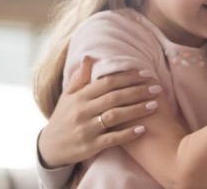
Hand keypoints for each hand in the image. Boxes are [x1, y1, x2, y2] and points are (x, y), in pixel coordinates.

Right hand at [38, 56, 161, 167]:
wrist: (49, 148)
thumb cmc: (63, 118)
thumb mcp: (67, 97)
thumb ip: (80, 78)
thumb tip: (89, 57)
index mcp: (80, 96)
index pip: (107, 82)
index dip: (128, 77)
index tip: (146, 74)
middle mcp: (82, 111)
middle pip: (114, 97)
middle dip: (138, 91)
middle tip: (157, 88)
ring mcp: (86, 129)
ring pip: (115, 116)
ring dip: (137, 110)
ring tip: (155, 105)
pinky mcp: (90, 146)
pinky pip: (112, 139)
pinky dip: (128, 134)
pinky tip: (143, 129)